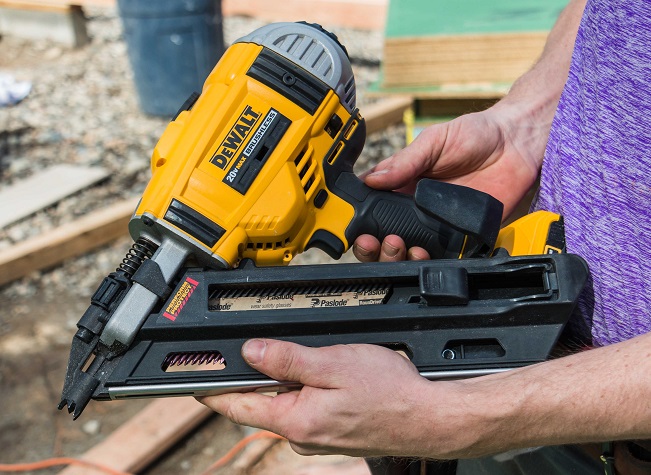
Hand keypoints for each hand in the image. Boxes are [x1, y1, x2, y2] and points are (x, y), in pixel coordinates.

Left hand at [197, 339, 460, 457]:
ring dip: (288, 379)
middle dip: (259, 373)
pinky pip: (307, 406)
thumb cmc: (389, 393)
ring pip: (287, 401)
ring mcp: (317, 436)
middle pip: (262, 400)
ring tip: (310, 356)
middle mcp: (301, 435)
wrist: (428, 418)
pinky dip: (308, 388)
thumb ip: (287, 358)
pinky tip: (329, 374)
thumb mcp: (332, 364)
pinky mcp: (332, 432)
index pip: (237, 404)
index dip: (212, 387)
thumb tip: (250, 352)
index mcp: (294, 420)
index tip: (193, 375)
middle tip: (265, 345)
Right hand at [354, 105, 546, 262]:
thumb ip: (405, 161)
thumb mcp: (434, 141)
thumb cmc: (476, 134)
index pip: (373, 207)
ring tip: (400, 246)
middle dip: (375, 246)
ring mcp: (438, 224)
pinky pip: (443, 256)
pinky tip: (424, 254)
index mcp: (404, 184)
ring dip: (397, 255)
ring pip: (409, 252)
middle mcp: (417, 207)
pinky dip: (429, 261)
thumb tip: (372, 179)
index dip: (361, 221)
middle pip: (385, 236)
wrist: (518, 144)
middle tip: (379, 241)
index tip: (357, 227)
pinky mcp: (462, 235)